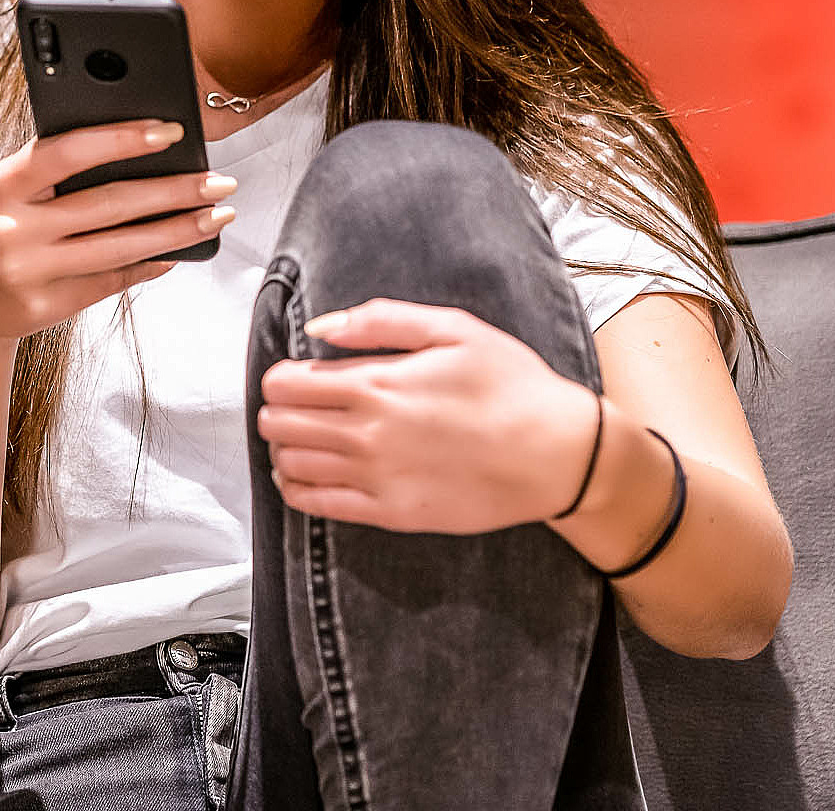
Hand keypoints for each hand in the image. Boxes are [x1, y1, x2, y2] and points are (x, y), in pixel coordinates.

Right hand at [0, 120, 234, 347]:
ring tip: (217, 216)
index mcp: (3, 184)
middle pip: (111, 204)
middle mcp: (15, 228)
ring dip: (179, 230)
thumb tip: (139, 149)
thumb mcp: (8, 190)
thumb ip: (55, 168)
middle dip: (175, 191)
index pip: (70, 151)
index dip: (123, 139)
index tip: (172, 132)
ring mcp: (32, 270)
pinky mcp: (50, 305)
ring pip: (122, 246)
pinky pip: (114, 279)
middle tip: (221, 182)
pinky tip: (181, 249)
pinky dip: (152, 262)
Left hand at [257, 299, 598, 533]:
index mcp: (378, 381)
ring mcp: (376, 478)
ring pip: (291, 463)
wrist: (557, 454)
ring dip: (284, 446)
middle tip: (295, 404)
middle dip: (277, 409)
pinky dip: (295, 488)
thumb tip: (321, 327)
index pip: (286, 383)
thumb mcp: (452, 328)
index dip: (280, 376)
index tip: (295, 374)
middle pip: (280, 423)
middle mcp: (367, 432)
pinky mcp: (390, 514)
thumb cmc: (510, 384)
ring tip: (300, 435)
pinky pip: (317, 505)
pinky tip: (301, 474)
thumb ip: (379, 320)